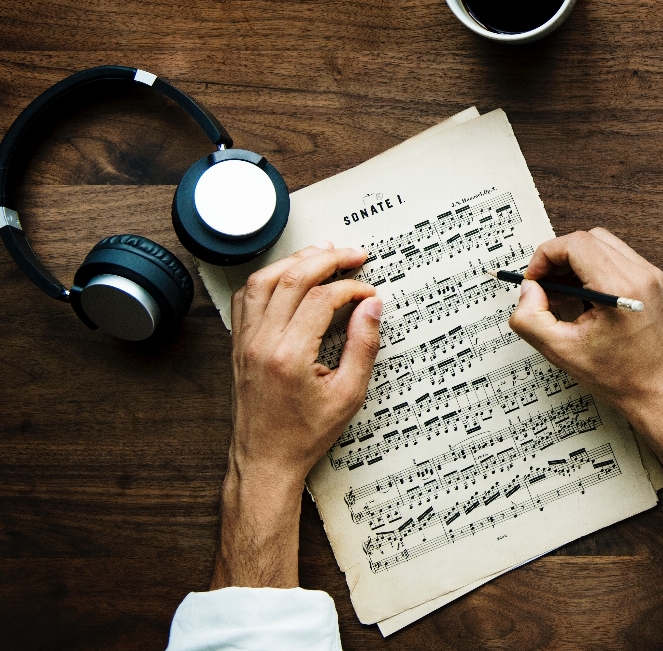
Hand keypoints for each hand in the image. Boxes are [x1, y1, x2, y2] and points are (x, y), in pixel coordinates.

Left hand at [211, 243, 382, 588]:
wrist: (265, 460)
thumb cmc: (305, 435)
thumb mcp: (348, 395)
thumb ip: (364, 346)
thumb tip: (372, 306)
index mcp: (290, 355)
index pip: (323, 299)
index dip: (351, 288)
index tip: (369, 292)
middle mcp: (262, 342)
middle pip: (292, 278)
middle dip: (326, 259)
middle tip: (352, 254)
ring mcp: (245, 341)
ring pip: (264, 280)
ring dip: (295, 261)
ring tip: (322, 253)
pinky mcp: (238, 344)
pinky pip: (247, 297)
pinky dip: (267, 278)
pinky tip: (287, 275)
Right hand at [509, 229, 662, 542]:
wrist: (658, 392)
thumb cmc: (621, 377)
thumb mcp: (561, 351)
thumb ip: (531, 318)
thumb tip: (527, 290)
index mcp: (621, 288)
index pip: (575, 244)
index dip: (545, 256)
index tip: (533, 278)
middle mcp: (641, 275)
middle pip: (588, 239)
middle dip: (558, 257)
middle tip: (543, 284)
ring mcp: (650, 276)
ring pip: (602, 244)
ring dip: (575, 261)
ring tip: (562, 292)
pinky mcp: (652, 282)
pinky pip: (616, 257)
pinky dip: (593, 268)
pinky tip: (581, 296)